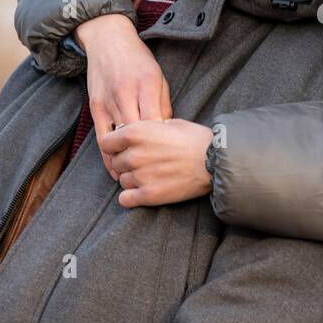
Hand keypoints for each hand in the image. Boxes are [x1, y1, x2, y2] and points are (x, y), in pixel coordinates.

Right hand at [75, 13, 172, 178]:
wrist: (108, 40)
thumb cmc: (139, 60)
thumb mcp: (159, 77)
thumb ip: (163, 105)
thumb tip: (168, 134)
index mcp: (147, 84)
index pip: (156, 123)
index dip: (162, 144)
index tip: (170, 157)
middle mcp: (126, 93)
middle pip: (138, 134)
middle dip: (146, 156)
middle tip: (155, 173)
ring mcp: (109, 101)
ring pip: (118, 139)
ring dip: (127, 160)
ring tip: (137, 177)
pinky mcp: (95, 107)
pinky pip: (102, 137)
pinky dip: (108, 154)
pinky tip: (115, 167)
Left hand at [98, 119, 213, 208]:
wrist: (216, 161)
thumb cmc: (196, 139)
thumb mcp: (170, 123)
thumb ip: (147, 129)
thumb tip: (138, 133)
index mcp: (136, 133)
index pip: (106, 143)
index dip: (114, 146)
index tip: (123, 148)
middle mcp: (134, 155)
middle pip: (115, 163)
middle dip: (126, 163)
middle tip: (144, 163)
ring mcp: (140, 176)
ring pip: (122, 181)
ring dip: (132, 179)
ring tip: (151, 176)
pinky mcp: (149, 195)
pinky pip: (125, 199)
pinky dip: (131, 197)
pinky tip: (143, 192)